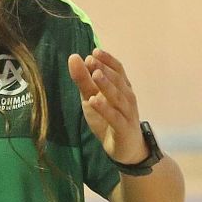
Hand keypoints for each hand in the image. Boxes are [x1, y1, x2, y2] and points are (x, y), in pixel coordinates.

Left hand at [68, 48, 145, 165]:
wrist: (125, 149)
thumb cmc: (108, 119)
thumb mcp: (91, 98)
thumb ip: (83, 79)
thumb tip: (74, 57)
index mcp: (122, 87)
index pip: (118, 69)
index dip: (107, 60)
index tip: (94, 51)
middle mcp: (127, 97)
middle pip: (118, 81)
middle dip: (105, 69)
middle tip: (91, 60)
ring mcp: (127, 113)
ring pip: (118, 97)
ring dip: (107, 85)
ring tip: (95, 75)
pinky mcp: (124, 128)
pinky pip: (115, 117)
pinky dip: (105, 109)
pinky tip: (94, 101)